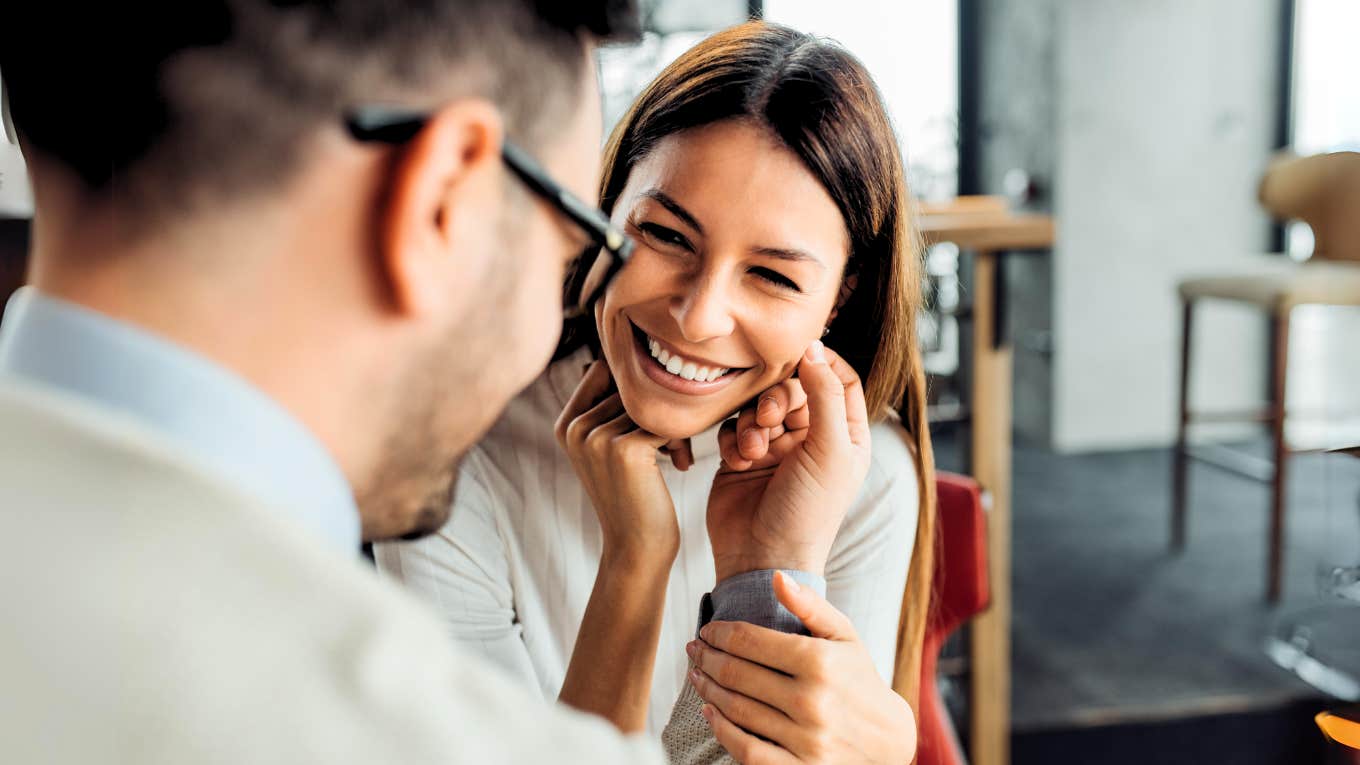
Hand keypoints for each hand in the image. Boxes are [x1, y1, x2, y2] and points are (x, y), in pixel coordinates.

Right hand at [555, 359, 678, 562]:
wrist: (636, 549)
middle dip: (659, 406)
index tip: (657, 413)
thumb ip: (612, 407)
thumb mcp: (612, 449)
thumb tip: (620, 356)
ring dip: (673, 423)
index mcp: (565, 424)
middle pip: (630, 384)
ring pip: (651, 402)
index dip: (638, 385)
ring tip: (677, 455)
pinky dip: (680, 438)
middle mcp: (575, 427)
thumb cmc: (633, 495)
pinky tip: (680, 464)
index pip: (605, 369)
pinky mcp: (624, 449)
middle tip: (675, 442)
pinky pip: (666, 421)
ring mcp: (596, 437)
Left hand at [688, 572, 916, 764]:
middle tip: (695, 649)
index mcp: (820, 662)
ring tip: (697, 674)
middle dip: (707, 657)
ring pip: (736, 709)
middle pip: (736, 674)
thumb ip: (810, 605)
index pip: (749, 641)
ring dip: (707, 689)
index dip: (720, 633)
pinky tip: (709, 711)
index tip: (707, 630)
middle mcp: (812, 701)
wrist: (888, 741)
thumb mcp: (844, 636)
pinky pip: (746, 749)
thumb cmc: (858, 679)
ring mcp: (806, 739)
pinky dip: (721, 729)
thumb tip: (776, 577)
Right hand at [707, 342, 870, 579]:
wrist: (761, 558)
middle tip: (771, 418)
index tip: (800, 353)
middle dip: (778, 397)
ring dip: (753, 422)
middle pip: (795, 387)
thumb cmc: (807, 512)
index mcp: (844, 437)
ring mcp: (775, 447)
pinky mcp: (742, 457)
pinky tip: (738, 463)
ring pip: (760, 405)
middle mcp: (812, 439)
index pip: (841, 380)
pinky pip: (734, 427)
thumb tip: (814, 346)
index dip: (822, 362)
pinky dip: (734, 440)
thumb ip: (824, 394)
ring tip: (754, 451)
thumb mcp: (829, 450)